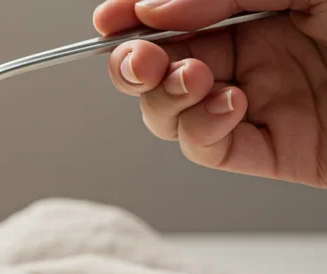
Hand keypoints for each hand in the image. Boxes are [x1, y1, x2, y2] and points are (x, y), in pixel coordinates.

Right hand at [95, 0, 326, 188]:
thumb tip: (153, 11)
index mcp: (254, 14)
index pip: (169, 20)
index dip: (131, 21)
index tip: (109, 18)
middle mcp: (249, 60)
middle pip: (156, 70)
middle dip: (132, 66)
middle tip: (138, 61)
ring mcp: (254, 107)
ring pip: (169, 113)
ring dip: (163, 98)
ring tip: (194, 78)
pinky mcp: (271, 152)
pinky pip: (207, 149)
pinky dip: (200, 130)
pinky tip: (229, 105)